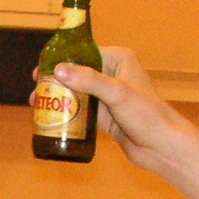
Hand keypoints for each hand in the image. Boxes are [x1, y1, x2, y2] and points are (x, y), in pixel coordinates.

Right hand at [44, 45, 194, 173]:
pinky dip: (66, 113)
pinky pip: (81, 110)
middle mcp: (112, 74)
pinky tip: (50, 117)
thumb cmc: (147, 116)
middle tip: (36, 89)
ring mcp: (108, 96)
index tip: (42, 68)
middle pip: (76, 72)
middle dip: (55, 81)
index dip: (61, 59)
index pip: (84, 51)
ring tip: (37, 104)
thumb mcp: (117, 94)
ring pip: (76, 92)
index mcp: (118, 59)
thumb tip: (58, 71)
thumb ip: (89, 81)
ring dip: (58, 98)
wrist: (163, 147)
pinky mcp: (105, 115)